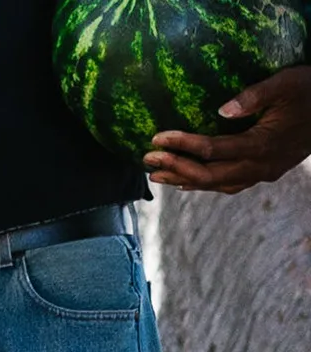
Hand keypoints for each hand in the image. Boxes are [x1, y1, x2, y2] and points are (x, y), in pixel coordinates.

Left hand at [144, 65, 310, 192]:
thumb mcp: (287, 83)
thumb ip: (255, 96)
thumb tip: (221, 110)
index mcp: (261, 145)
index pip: (212, 150)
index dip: (183, 145)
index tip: (157, 139)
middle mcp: (258, 166)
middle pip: (208, 175)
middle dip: (174, 168)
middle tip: (146, 162)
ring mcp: (261, 173)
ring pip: (216, 184)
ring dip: (184, 180)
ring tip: (156, 174)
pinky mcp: (263, 173)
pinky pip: (228, 185)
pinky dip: (205, 184)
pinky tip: (186, 182)